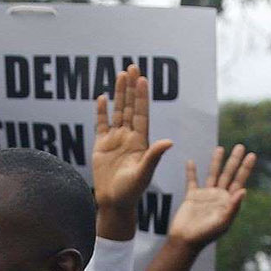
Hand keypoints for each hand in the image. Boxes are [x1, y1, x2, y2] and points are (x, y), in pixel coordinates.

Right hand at [92, 64, 173, 238]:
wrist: (115, 203)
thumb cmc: (132, 192)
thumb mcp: (145, 174)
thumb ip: (154, 156)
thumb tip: (169, 141)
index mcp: (141, 142)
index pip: (142, 114)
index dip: (142, 97)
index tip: (143, 79)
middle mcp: (129, 137)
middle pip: (130, 107)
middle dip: (131, 88)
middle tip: (133, 67)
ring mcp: (115, 140)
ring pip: (117, 112)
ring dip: (119, 94)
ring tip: (121, 75)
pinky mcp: (101, 146)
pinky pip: (101, 125)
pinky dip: (102, 112)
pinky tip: (102, 97)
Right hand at [168, 144, 255, 248]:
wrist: (186, 241)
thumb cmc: (206, 235)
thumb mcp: (223, 222)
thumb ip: (233, 207)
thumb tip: (244, 191)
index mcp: (228, 202)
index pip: (239, 181)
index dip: (245, 168)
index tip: (252, 155)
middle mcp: (219, 196)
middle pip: (228, 174)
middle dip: (234, 160)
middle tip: (241, 146)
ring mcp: (205, 195)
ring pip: (212, 174)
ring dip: (216, 162)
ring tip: (220, 148)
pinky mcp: (192, 196)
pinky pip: (192, 181)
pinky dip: (191, 171)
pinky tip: (191, 161)